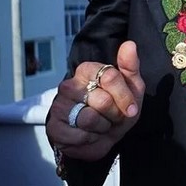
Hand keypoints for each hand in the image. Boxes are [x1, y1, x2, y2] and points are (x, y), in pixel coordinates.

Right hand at [46, 41, 144, 161]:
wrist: (103, 137)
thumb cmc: (117, 109)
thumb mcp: (131, 89)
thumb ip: (130, 67)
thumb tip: (130, 45)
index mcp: (87, 70)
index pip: (110, 76)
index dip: (125, 97)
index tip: (130, 108)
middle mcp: (69, 85)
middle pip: (102, 100)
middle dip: (114, 115)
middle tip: (112, 117)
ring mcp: (59, 106)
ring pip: (90, 119)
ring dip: (103, 128)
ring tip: (101, 126)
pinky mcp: (54, 127)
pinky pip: (79, 136)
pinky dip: (90, 140)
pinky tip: (89, 135)